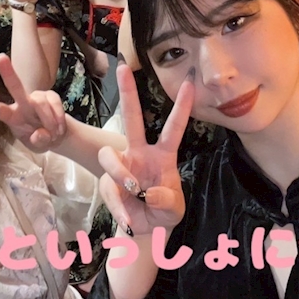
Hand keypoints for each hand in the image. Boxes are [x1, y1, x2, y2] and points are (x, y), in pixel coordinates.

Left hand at [0, 53, 66, 152]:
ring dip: (49, 122)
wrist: (57, 135)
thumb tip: (41, 134)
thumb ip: (38, 142)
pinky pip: (55, 104)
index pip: (1, 112)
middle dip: (8, 72)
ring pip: (40, 104)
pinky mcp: (50, 95)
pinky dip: (58, 118)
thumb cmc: (41, 139)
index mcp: (13, 117)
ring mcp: (37, 97)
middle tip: (1, 58)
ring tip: (53, 133)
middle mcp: (22, 103)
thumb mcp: (38, 147)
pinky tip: (59, 127)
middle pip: (15, 86)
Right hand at [97, 63, 190, 234]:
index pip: (174, 127)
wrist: (145, 231)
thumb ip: (166, 199)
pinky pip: (108, 188)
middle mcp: (140, 153)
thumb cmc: (163, 211)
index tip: (189, 83)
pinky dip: (119, 206)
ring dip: (119, 172)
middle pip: (132, 118)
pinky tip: (129, 220)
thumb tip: (148, 192)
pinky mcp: (109, 184)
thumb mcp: (174, 209)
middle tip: (122, 67)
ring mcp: (122, 166)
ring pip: (110, 155)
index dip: (182, 106)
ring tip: (132, 191)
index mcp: (163, 155)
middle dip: (127, 92)